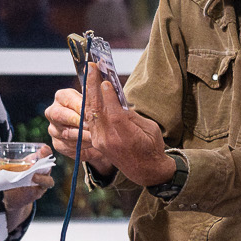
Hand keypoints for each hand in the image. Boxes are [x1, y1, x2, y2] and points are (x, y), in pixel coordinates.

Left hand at [1, 146, 56, 229]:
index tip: (43, 147)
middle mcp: (41, 172)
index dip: (46, 150)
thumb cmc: (13, 179)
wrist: (13, 198)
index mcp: (35, 163)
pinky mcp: (39, 192)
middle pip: (49, 163)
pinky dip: (40, 184)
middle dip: (47, 157)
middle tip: (43, 151)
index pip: (44, 154)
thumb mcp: (7, 170)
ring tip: (34, 176)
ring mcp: (42, 182)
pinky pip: (44, 187)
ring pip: (48, 179)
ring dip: (43, 177)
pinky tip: (33, 182)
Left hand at [47, 66, 172, 185]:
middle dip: (92, 87)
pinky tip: (89, 92)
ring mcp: (101, 142)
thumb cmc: (152, 147)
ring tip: (89, 76)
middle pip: (97, 111)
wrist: (145, 171)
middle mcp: (110, 140)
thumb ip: (132, 115)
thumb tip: (118, 99)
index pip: (114, 115)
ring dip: (88, 93)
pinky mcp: (96, 142)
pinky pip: (90, 120)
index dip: (109, 97)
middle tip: (91, 69)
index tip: (105, 81)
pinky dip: (88, 104)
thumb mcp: (149, 129)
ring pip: (90, 114)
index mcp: (127, 138)